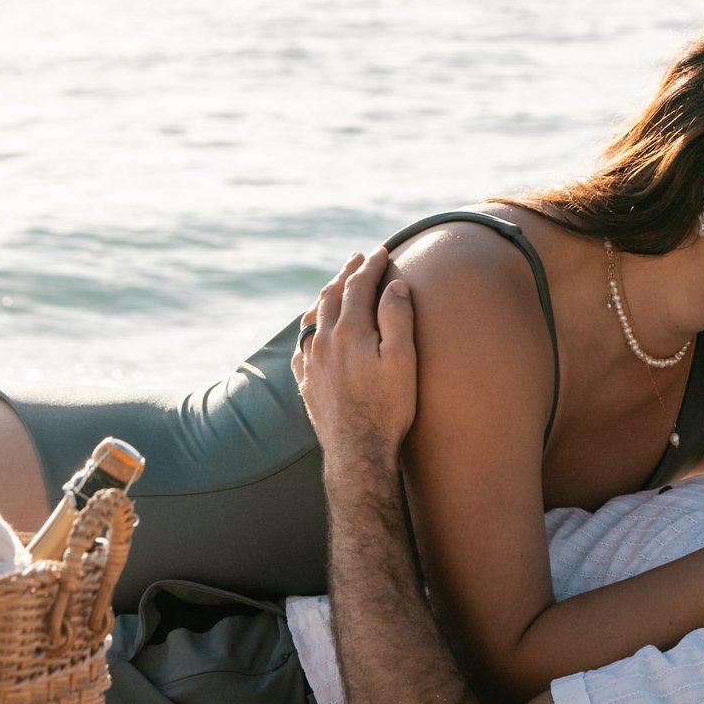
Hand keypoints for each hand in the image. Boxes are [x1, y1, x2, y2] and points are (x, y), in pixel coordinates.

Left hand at [292, 249, 418, 475]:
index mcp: (350, 331)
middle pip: (332, 294)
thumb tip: (394, 285)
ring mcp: (311, 362)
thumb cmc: (387, 407)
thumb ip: (397, 317)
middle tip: (358, 257)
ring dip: (326, 295)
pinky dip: (309, 326)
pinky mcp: (306, 382)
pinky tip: (313, 329)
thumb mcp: (403, 360)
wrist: (358, 452)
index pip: (359, 285)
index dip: (371, 265)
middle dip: (346, 273)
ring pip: (312, 316)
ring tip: (336, 285)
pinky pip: (301, 344)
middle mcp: (324, 341)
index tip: (382, 251)